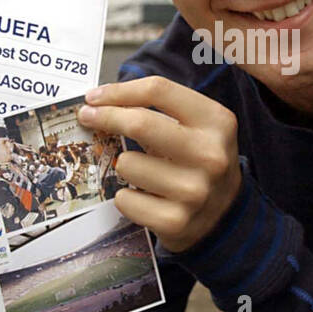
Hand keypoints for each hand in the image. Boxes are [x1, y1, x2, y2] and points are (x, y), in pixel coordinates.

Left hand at [77, 77, 241, 252]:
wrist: (224, 214)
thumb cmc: (198, 161)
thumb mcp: (196, 127)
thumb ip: (159, 111)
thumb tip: (100, 103)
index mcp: (216, 121)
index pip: (159, 90)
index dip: (119, 91)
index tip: (94, 97)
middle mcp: (210, 154)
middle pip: (141, 123)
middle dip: (105, 117)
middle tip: (88, 117)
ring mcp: (194, 191)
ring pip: (127, 163)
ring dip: (123, 165)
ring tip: (140, 171)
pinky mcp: (176, 221)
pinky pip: (125, 199)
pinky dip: (125, 196)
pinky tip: (142, 197)